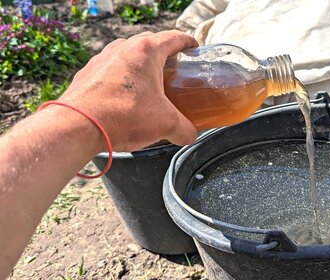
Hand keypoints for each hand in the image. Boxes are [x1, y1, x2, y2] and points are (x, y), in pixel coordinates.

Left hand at [59, 30, 197, 151]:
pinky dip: (121, 79)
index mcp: (146, 51)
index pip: (174, 38)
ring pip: (128, 55)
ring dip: (140, 66)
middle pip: (150, 43)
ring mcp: (102, 59)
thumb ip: (184, 129)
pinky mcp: (87, 73)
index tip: (194, 49)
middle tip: (173, 69)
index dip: (188, 43)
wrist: (77, 127)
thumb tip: (189, 134)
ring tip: (148, 85)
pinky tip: (124, 98)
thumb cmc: (123, 116)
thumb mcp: (165, 124)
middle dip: (164, 54)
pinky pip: (110, 71)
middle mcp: (123, 48)